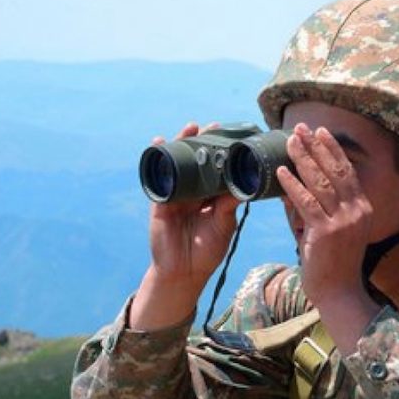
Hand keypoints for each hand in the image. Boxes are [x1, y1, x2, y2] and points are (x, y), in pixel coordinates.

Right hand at [131, 122, 240, 329]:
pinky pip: (159, 177)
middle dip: (203, 142)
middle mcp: (194, 193)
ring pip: (179, 165)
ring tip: (190, 127)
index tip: (233, 136)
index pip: (218, 171)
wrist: (184, 272)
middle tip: (213, 126)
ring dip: (182, 144)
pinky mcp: (161, 201)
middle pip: (198, 163)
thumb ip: (228, 206)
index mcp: (211, 198)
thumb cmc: (206, 251)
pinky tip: (158, 143)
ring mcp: (177, 195)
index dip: (224, 154)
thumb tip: (239, 185)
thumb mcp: (223, 225)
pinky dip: (159, 159)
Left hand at [277, 124, 380, 355]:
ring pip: (321, 182)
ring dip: (303, 159)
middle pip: (336, 170)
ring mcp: (343, 221)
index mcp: (362, 208)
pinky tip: (280, 173)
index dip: (333, 150)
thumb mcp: (332, 232)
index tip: (320, 131)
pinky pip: (306, 202)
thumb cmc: (333, 265)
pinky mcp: (326, 232)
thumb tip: (293, 189)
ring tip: (289, 142)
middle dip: (317, 147)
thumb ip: (317, 210)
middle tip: (301, 128)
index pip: (348, 171)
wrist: (340, 294)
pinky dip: (292, 185)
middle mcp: (357, 211)